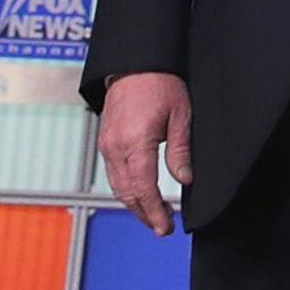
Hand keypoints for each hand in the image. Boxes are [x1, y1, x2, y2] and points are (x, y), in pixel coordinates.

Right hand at [99, 72, 192, 236]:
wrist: (135, 62)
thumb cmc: (160, 83)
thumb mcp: (180, 116)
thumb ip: (180, 151)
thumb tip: (185, 180)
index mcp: (135, 143)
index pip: (143, 190)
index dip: (154, 212)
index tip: (165, 227)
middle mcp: (115, 147)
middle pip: (127, 193)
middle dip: (144, 214)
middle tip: (162, 227)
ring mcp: (106, 144)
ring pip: (117, 186)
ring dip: (133, 204)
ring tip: (152, 215)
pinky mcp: (105, 140)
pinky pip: (112, 173)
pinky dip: (125, 188)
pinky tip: (138, 192)